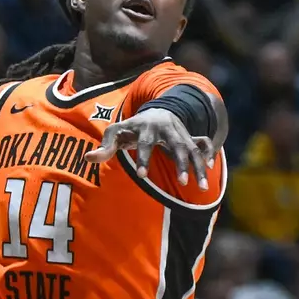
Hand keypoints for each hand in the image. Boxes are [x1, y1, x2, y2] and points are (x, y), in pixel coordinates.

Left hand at [86, 108, 213, 188]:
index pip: (145, 143)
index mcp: (145, 127)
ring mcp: (180, 132)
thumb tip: (87, 158)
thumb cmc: (132, 128)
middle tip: (183, 183)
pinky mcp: (190, 136)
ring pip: (192, 148)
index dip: (144, 158)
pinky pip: (203, 143)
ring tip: (200, 187)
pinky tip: (210, 169)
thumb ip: (104, 146)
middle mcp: (166, 128)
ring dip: (198, 165)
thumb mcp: (116, 133)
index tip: (143, 176)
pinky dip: (209, 154)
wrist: (156, 112)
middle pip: (177, 144)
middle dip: (180, 163)